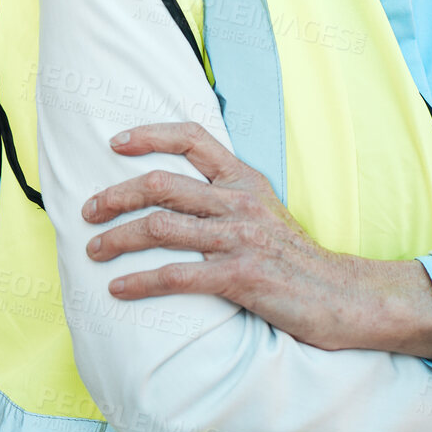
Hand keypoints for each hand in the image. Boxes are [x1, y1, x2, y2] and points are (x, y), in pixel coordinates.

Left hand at [81, 122, 424, 353]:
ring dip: (117, 238)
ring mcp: (240, 238)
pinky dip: (140, 281)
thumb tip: (181, 193)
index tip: (116, 142)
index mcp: (245, 179)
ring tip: (93, 250)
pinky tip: (118, 288)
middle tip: (87, 211)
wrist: (344, 297)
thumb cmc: (297, 259)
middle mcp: (240, 201)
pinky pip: (176, 275)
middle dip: (115, 196)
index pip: (192, 139)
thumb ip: (229, 196)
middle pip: (161, 184)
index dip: (150, 135)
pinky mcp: (240, 277)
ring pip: (160, 227)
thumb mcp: (267, 211)